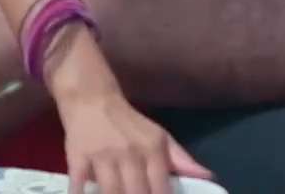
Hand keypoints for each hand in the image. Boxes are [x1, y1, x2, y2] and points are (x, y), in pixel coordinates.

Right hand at [59, 89, 212, 193]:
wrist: (93, 100)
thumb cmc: (129, 124)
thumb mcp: (159, 137)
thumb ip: (181, 160)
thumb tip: (207, 177)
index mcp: (152, 149)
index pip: (161, 188)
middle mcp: (130, 154)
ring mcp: (103, 156)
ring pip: (111, 193)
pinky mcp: (77, 158)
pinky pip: (79, 185)